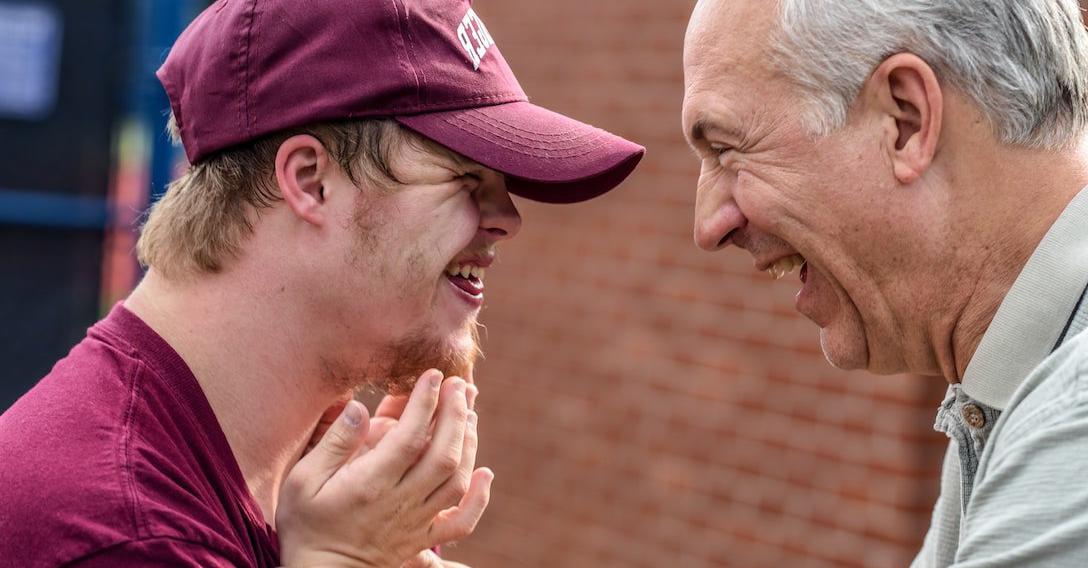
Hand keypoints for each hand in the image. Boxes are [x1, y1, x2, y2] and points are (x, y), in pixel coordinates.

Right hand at [277, 370, 492, 566]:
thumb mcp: (302, 481)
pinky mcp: (424, 539)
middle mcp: (400, 502)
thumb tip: (358, 407)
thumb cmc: (307, 526)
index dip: (425, 402)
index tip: (433, 375)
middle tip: (459, 384)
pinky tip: (485, 472)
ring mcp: (416, 522)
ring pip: (456, 480)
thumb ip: (334, 443)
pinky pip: (462, 522)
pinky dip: (479, 498)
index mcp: (370, 484)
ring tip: (469, 413)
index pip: (408, 437)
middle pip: (442, 454)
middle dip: (455, 414)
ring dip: (468, 443)